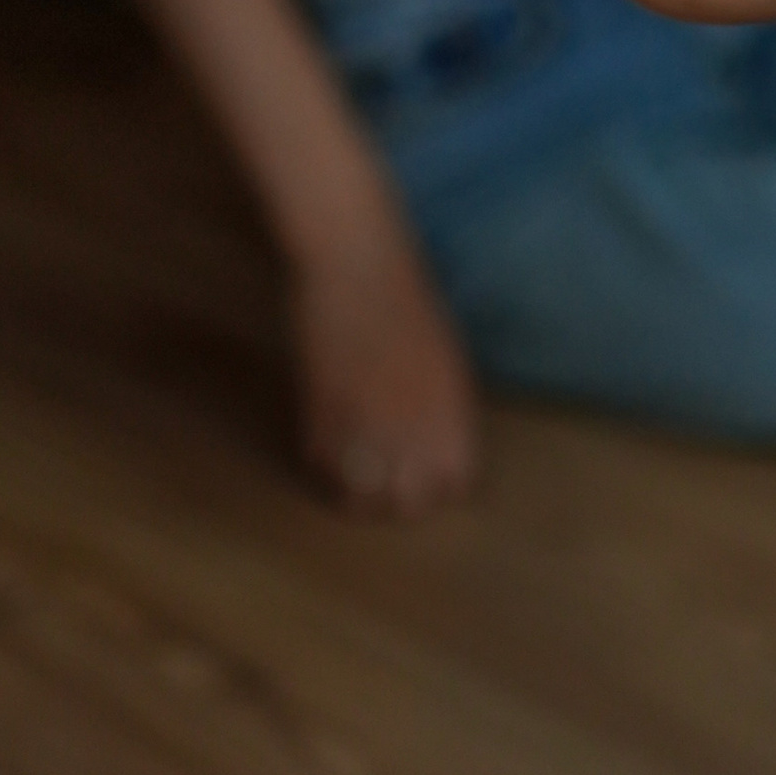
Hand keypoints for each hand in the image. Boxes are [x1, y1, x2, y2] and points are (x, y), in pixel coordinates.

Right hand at [290, 232, 481, 516]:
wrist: (357, 269)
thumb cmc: (407, 301)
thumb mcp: (445, 361)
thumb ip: (443, 409)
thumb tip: (431, 444)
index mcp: (455, 418)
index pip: (455, 486)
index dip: (439, 485)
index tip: (425, 475)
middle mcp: (416, 436)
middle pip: (410, 505)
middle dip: (399, 500)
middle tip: (388, 482)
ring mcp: (366, 432)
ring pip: (362, 502)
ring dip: (360, 494)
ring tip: (357, 474)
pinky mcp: (320, 422)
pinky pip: (323, 471)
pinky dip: (326, 468)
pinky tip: (330, 449)